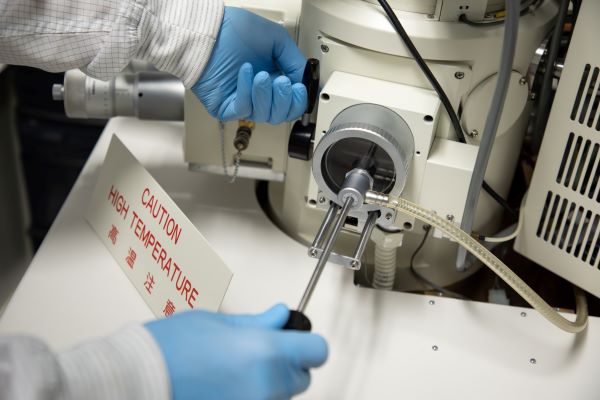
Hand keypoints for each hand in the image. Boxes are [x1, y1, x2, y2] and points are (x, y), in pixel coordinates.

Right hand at [145, 304, 327, 399]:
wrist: (140, 379)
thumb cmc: (171, 349)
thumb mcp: (220, 322)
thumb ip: (258, 322)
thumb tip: (280, 316)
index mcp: (265, 353)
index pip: (317, 351)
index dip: (307, 342)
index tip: (296, 337)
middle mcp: (266, 385)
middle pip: (302, 377)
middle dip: (288, 362)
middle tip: (259, 351)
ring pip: (282, 394)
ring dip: (270, 380)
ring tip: (237, 368)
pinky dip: (254, 394)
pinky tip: (230, 383)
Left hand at [192, 7, 307, 123]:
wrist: (207, 31)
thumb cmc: (233, 31)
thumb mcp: (276, 39)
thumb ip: (295, 61)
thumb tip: (304, 80)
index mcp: (273, 78)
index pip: (292, 103)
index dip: (298, 100)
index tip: (298, 87)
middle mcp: (259, 92)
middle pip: (281, 115)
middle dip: (284, 100)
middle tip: (282, 82)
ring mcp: (243, 100)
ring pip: (264, 115)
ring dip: (265, 95)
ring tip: (261, 75)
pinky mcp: (227, 107)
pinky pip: (244, 109)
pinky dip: (247, 91)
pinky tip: (245, 73)